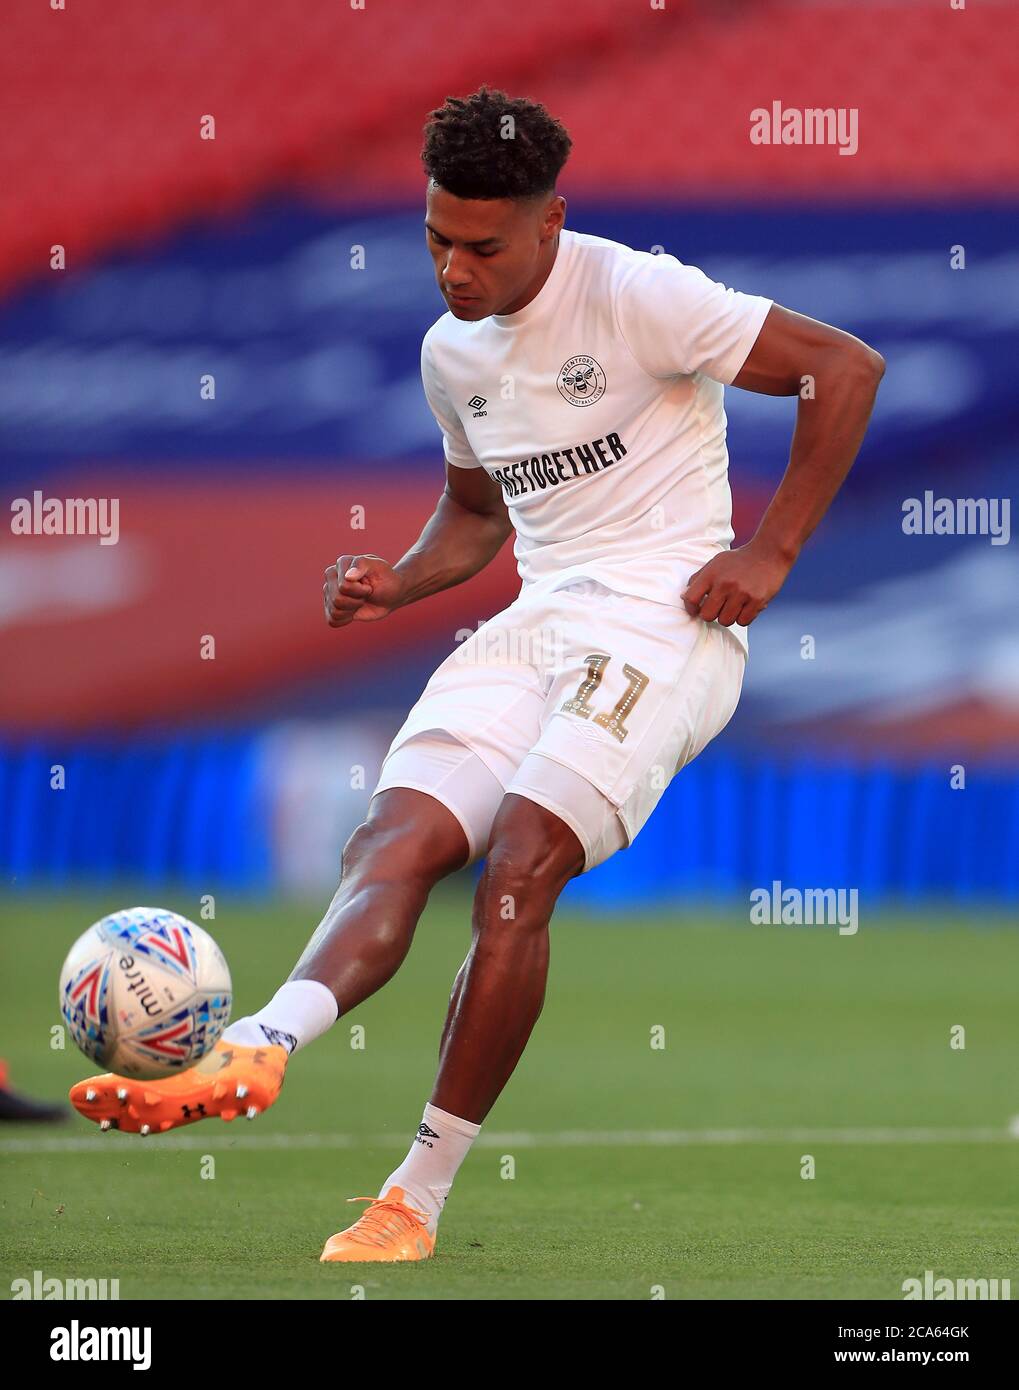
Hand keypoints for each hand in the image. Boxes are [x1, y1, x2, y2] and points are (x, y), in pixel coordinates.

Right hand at [323, 554, 402, 627]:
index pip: (343, 586)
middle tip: (366, 594)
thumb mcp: (379, 566)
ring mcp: (330, 592)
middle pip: (337, 599)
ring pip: (335, 611)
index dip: (361, 590)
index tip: (370, 585)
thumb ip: (362, 564)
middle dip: (357, 601)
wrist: (391, 594)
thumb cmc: (385, 578)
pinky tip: (353, 612)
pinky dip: (345, 620)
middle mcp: (332, 577)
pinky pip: (332, 620)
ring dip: (353, 609)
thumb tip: (347, 576)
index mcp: (342, 564)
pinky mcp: (332, 607)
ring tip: (361, 600)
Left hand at [681, 540, 795, 626]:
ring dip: (728, 617)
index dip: (691, 608)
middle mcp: (725, 584)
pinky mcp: (757, 601)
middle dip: (711, 614)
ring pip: (725, 621)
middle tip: (719, 607)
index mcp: (712, 574)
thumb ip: (699, 579)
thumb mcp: (716, 563)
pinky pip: (743, 622)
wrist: (769, 553)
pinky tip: (746, 606)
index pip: (691, 599)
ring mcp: (742, 593)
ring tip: (734, 605)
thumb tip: (684, 598)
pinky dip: (743, 617)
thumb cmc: (739, 561)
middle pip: (707, 616)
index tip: (696, 609)